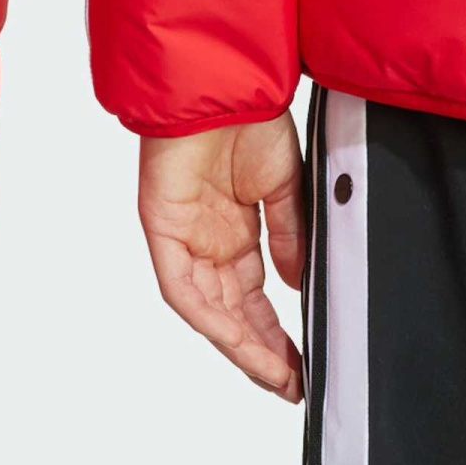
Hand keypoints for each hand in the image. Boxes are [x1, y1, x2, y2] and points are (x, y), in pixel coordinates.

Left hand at [138, 116, 306, 401]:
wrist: (223, 80)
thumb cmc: (251, 118)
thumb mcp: (285, 186)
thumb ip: (290, 237)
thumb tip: (298, 287)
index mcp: (235, 229)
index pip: (254, 298)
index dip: (276, 334)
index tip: (303, 364)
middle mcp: (208, 239)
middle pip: (232, 312)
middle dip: (262, 351)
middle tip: (292, 385)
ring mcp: (184, 236)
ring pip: (208, 309)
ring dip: (240, 345)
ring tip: (276, 376)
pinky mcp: (162, 228)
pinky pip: (182, 287)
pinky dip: (208, 317)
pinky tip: (236, 341)